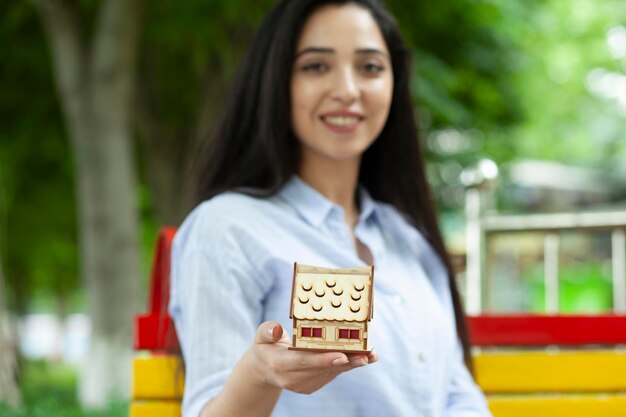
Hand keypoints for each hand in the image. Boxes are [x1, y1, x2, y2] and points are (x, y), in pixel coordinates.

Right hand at [246, 321, 377, 394]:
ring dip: (352, 364)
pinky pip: (332, 374)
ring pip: (331, 373)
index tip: (343, 355)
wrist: (264, 370)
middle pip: (323, 368)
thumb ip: (267, 331)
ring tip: (371, 354)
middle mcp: (292, 379)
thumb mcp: (261, 336)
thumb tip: (276, 330)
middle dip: (347, 361)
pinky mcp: (312, 386)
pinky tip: (363, 357)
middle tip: (367, 355)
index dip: (324, 359)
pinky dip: (347, 365)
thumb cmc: (265, 346)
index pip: (304, 361)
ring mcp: (303, 385)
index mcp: (280, 365)